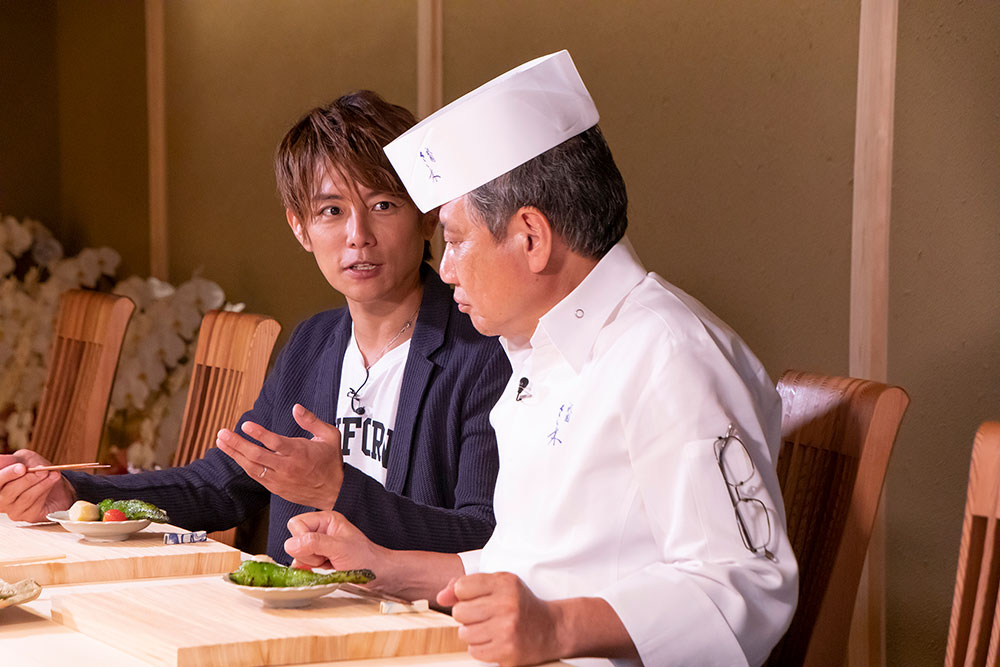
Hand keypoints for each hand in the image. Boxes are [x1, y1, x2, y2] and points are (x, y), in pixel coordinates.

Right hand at [0, 450, 75, 521]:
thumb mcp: (24, 459)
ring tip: (53, 473)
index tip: (22, 467)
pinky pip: (36, 504)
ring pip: (25, 497)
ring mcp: (13, 510)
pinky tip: (52, 481)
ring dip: (41, 483)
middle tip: (42, 469)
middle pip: (8, 492)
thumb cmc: (36, 471)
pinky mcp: (28, 516)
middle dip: (28, 479)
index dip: (7, 475)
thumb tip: (1, 461)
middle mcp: (1, 499)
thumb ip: (12, 460)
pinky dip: (46, 490)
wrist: (55, 481)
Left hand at [216, 404, 343, 508]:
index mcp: (300, 452)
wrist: (334, 492)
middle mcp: (287, 467)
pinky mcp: (276, 488)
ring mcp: (280, 479)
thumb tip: (296, 408)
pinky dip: (243, 465)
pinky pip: (255, 476)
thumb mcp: (329, 436)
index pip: (275, 442)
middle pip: (257, 455)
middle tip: (222, 433)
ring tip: (221, 442)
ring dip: (235, 454)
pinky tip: (235, 456)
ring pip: (252, 467)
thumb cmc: (331, 462)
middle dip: (237, 444)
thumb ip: (311, 421)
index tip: (245, 425)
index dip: (259, 434)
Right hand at [284, 511, 387, 585]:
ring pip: (296, 553)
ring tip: (329, 562)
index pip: (296, 524)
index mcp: (326, 519)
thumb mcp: (340, 548)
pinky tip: (324, 569)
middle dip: (307, 553)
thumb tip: (291, 543)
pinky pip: (301, 563)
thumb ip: (315, 543)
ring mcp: (318, 545)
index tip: (319, 548)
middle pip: (294, 539)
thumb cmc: (365, 558)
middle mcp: (320, 530)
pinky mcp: (317, 558)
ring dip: (311, 562)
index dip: (302, 538)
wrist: (377, 574)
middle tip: (326, 557)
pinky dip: (309, 569)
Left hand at [437, 572, 564, 665]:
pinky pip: (474, 651)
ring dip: (472, 633)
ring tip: (489, 628)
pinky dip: (480, 648)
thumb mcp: (498, 585)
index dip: (464, 594)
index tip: (476, 598)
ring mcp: (508, 630)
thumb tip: (440, 597)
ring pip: (464, 633)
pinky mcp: (508, 651)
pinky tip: (494, 641)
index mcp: (505, 583)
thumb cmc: (519, 604)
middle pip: (459, 612)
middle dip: (466, 615)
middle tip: (483, 615)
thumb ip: (467, 586)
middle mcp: (507, 605)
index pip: (462, 586)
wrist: (550, 629)